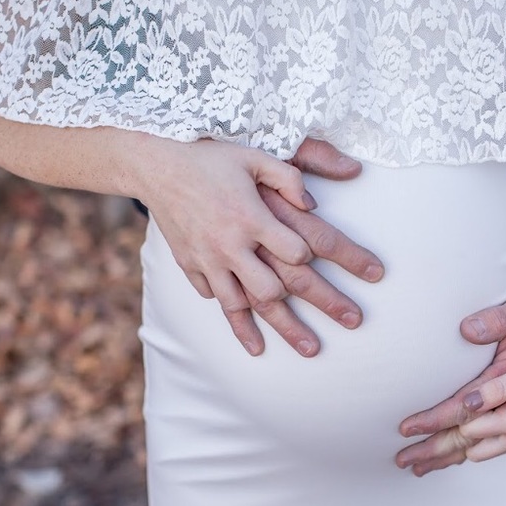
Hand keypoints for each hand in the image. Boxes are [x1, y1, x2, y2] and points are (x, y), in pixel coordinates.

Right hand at [143, 137, 383, 356]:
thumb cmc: (210, 156)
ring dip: (276, 329)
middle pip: (272, 290)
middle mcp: (231, 245)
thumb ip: (290, 177)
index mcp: (252, 217)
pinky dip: (233, 310)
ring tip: (307, 349)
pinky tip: (251, 329)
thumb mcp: (255, 155)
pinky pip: (214, 297)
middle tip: (350, 322)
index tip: (330, 262)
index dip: (314, 259)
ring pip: (242, 305)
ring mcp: (208, 259)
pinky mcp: (190, 264)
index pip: (296, 252)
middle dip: (312, 307)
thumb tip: (316, 202)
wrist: (155, 164)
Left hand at [395, 292, 505, 475]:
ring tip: (421, 467)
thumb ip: (497, 386)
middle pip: (463, 447)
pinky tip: (458, 453)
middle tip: (401, 461)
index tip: (404, 429)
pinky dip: (467, 452)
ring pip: (476, 452)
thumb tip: (467, 401)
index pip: (460, 424)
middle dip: (431, 454)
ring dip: (447, 458)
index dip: (430, 426)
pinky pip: (490, 448)